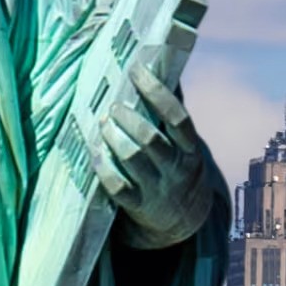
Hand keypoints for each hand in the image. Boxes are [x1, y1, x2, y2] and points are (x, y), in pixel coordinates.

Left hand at [86, 61, 216, 251]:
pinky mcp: (138, 207)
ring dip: (113, 138)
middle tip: (114, 105)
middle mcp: (176, 169)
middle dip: (129, 119)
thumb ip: (171, 111)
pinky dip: (103, 167)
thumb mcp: (183, 144)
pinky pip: (117, 187)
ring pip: (132, 160)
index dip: (156, 91)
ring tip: (102, 122)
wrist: (182, 221)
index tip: (136, 70)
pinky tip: (95, 151)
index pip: (178, 117)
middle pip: (151, 139)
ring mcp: (157, 189)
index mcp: (190, 149)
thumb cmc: (176, 167)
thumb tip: (162, 64)